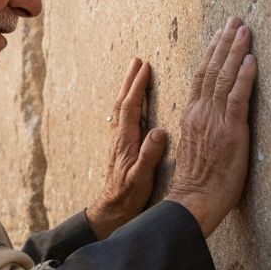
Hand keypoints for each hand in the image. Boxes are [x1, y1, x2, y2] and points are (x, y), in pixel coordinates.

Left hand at [86, 58, 167, 239]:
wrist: (112, 209)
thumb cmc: (128, 196)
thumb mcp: (141, 178)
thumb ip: (149, 155)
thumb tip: (158, 131)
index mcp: (126, 141)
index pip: (131, 106)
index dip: (137, 86)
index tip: (145, 67)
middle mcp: (119, 137)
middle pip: (123, 101)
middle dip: (130, 80)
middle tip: (137, 60)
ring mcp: (118, 141)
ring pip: (121, 108)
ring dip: (128, 89)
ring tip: (135, 73)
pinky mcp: (120, 147)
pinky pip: (123, 117)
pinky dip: (128, 103)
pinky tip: (133, 102)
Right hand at [167, 16, 256, 236]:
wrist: (192, 201)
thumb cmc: (196, 183)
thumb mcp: (196, 148)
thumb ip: (202, 128)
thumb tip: (214, 119)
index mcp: (192, 115)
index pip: (201, 77)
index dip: (211, 53)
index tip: (220, 34)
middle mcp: (201, 113)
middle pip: (212, 69)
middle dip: (224, 42)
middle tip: (234, 20)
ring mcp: (215, 120)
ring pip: (224, 77)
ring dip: (235, 51)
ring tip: (243, 29)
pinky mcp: (230, 131)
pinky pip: (237, 98)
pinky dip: (244, 77)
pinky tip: (251, 59)